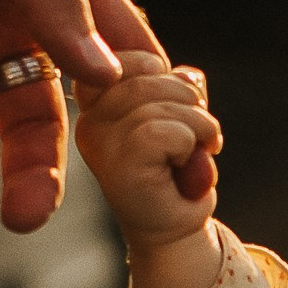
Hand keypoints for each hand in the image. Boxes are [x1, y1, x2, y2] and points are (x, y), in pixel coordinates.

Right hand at [75, 53, 222, 287]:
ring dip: (198, 126)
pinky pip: (166, 132)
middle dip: (189, 101)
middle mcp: (89, 120)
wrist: (176, 228)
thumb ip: (177, 84)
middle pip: (148, 76)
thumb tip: (187, 77)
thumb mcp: (178, 111)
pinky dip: (192, 144)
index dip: (160, 72)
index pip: (128, 59)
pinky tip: (186, 165)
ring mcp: (100, 145)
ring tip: (193, 152)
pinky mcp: (118, 167)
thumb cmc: (176, 169)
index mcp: (97, 101)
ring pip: (161, 104)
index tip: (175, 104)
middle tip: (196, 136)